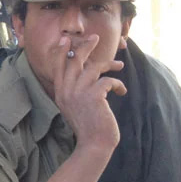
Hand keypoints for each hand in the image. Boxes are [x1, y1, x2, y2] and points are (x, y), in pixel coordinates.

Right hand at [51, 33, 124, 153]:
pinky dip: (118, 84)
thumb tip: (86, 71)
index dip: (63, 51)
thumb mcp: (75, 106)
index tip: (67, 40)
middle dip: (86, 46)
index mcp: (61, 92)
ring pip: (94, 67)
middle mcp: (67, 90)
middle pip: (75, 60)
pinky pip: (108, 81)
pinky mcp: (94, 96)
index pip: (58, 66)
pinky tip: (122, 91)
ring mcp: (79, 93)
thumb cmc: (88, 126)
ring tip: (119, 66)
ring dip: (110, 64)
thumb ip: (76, 89)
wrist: (94, 144)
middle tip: (96, 37)